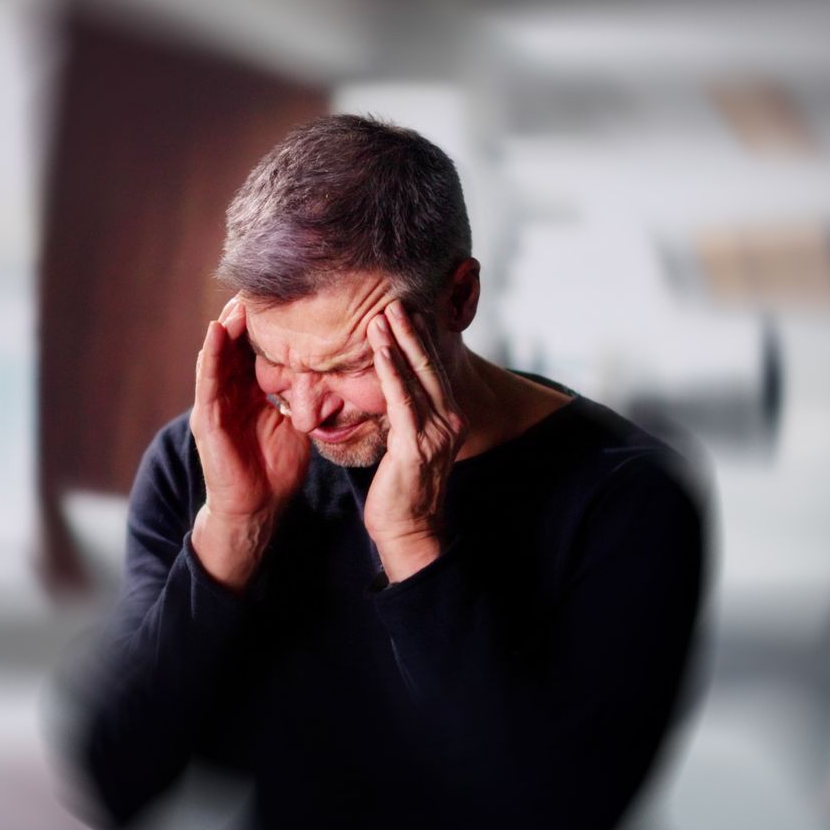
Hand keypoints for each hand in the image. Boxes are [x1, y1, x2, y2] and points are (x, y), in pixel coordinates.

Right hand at [190, 295, 310, 591]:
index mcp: (251, 393)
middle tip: (257, 283)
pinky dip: (211, 355)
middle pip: (234, 344)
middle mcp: (230, 393)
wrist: (258, 510)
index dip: (267, 324)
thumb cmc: (276, 470)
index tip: (285, 294)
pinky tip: (217, 332)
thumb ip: (306, 398)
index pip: (256, 349)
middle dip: (244, 315)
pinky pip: (207, 381)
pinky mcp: (207, 419)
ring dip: (225, 325)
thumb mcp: (297, 424)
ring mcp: (215, 404)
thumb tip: (337, 374)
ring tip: (236, 297)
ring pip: (218, 354)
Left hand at [363, 299, 465, 581]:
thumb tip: (393, 386)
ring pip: (417, 377)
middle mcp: (450, 421)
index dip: (419, 338)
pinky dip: (390, 372)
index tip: (403, 309)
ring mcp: (437, 433)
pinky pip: (402, 401)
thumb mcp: (408, 442)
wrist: (408, 530)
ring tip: (382, 314)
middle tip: (393, 299)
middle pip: (430, 365)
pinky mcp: (416, 446)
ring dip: (397, 343)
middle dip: (411, 330)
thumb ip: (406, 413)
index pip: (433, 369)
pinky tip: (379, 350)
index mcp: (449, 417)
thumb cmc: (401, 488)